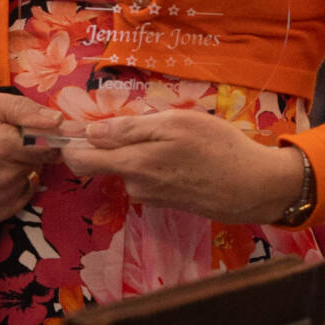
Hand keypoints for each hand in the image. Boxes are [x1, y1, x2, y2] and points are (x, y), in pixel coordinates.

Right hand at [0, 87, 64, 222]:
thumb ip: (21, 109)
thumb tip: (58, 120)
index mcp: (4, 145)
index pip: (52, 144)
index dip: (48, 135)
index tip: (35, 129)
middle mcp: (4, 177)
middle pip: (41, 162)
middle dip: (30, 149)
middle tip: (3, 139)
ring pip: (28, 179)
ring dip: (19, 168)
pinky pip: (18, 198)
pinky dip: (10, 187)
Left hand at [60, 111, 305, 224]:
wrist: (254, 188)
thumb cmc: (219, 148)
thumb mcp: (176, 123)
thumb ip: (130, 129)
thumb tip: (90, 132)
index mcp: (133, 163)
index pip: (79, 159)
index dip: (70, 141)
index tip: (72, 125)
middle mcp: (135, 185)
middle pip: (100, 163)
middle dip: (107, 143)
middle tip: (136, 123)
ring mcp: (150, 196)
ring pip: (128, 167)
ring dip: (139, 151)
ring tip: (173, 137)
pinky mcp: (165, 202)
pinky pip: (147, 177)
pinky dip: (155, 163)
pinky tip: (183, 156)